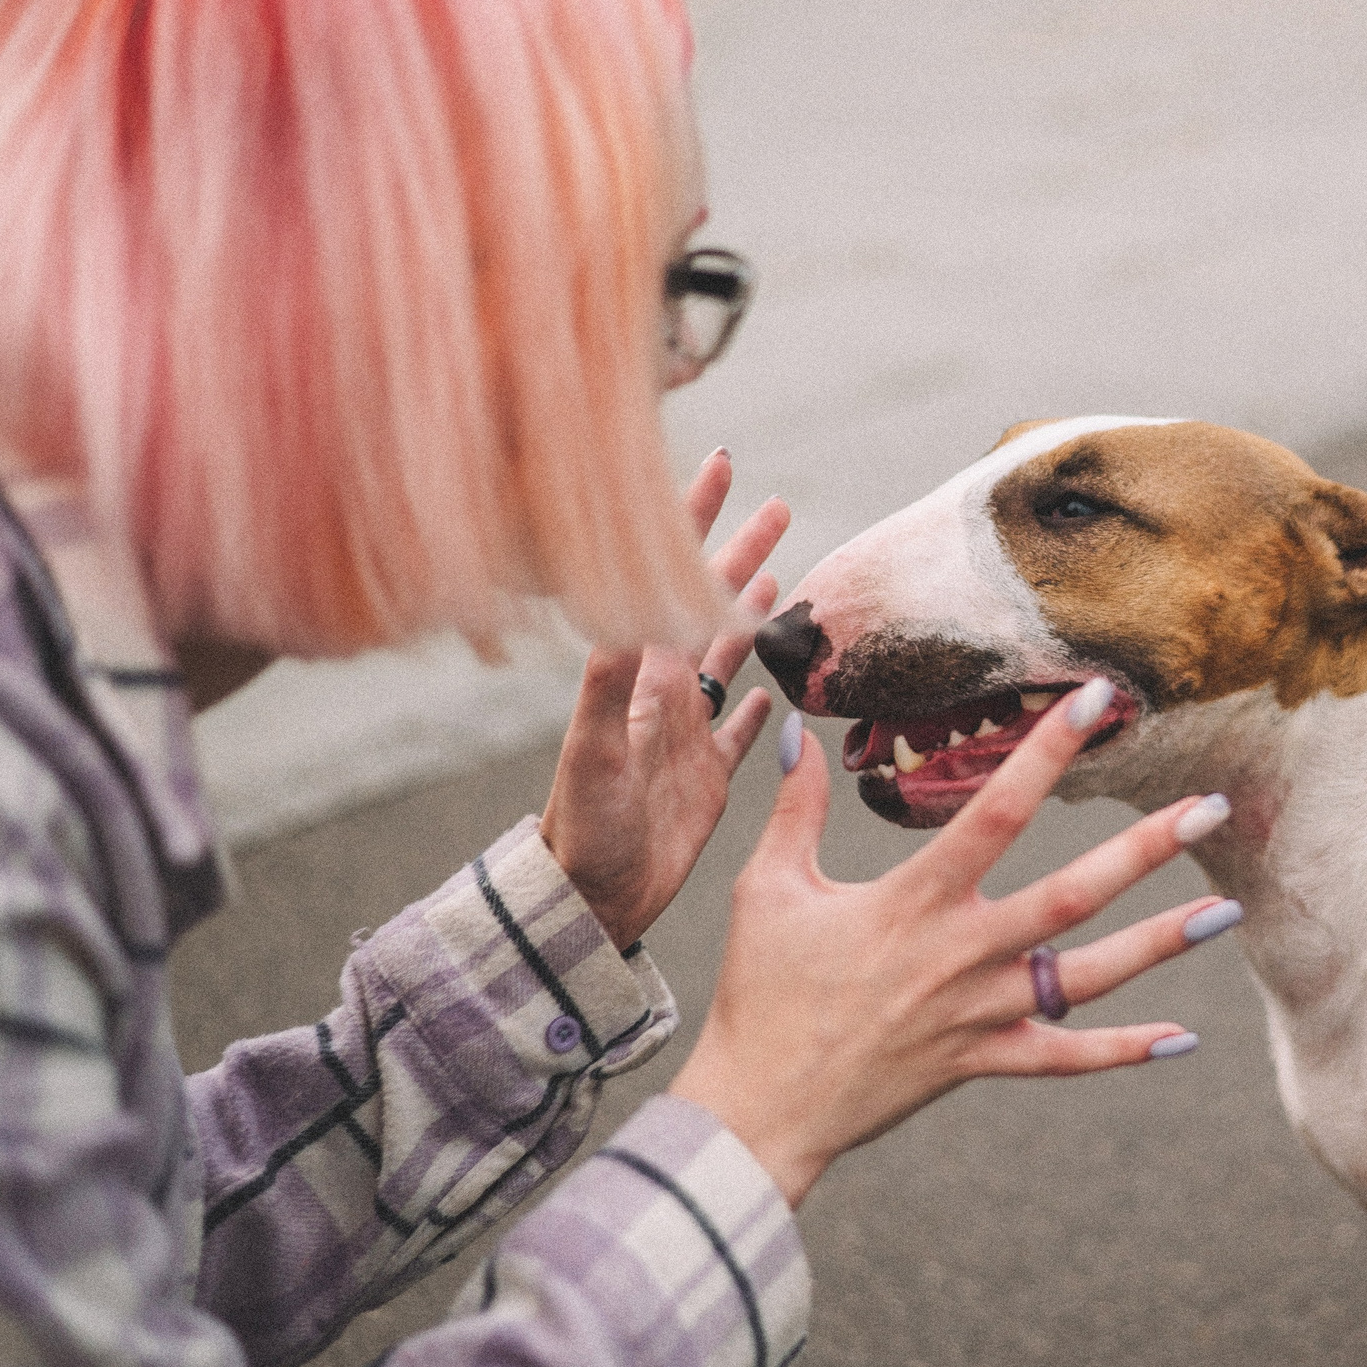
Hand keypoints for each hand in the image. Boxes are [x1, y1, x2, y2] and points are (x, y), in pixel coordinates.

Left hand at [540, 449, 790, 948]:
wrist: (585, 901)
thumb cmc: (582, 830)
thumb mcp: (593, 750)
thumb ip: (613, 681)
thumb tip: (631, 603)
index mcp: (641, 677)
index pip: (674, 579)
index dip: (697, 520)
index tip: (722, 465)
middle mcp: (664, 695)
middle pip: (709, 606)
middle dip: (740, 552)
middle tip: (776, 505)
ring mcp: (687, 735)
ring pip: (729, 657)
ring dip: (754, 612)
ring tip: (783, 571)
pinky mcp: (707, 780)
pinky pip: (741, 730)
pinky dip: (761, 703)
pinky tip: (778, 686)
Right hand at [669, 681, 1234, 1207]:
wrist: (759, 1108)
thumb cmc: (761, 993)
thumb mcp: (768, 889)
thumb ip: (796, 809)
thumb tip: (796, 734)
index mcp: (915, 900)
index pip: (995, 811)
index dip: (1046, 752)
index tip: (1097, 701)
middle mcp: (961, 954)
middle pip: (1072, 895)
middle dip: (1145, 848)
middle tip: (1209, 807)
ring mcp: (979, 1013)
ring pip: (1088, 977)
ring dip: (1161, 944)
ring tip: (1226, 911)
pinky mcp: (983, 1061)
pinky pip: (1065, 1057)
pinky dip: (1124, 1050)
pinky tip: (1184, 1038)